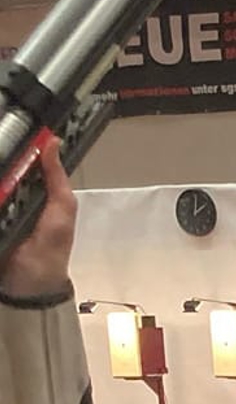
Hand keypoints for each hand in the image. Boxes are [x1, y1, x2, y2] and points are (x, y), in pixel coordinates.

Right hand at [0, 142, 76, 301]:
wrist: (31, 281)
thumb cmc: (51, 245)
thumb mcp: (62, 209)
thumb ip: (57, 178)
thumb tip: (53, 142)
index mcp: (34, 189)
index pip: (21, 160)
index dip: (16, 144)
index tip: (9, 122)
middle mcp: (12, 193)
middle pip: (1, 168)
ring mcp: (0, 205)